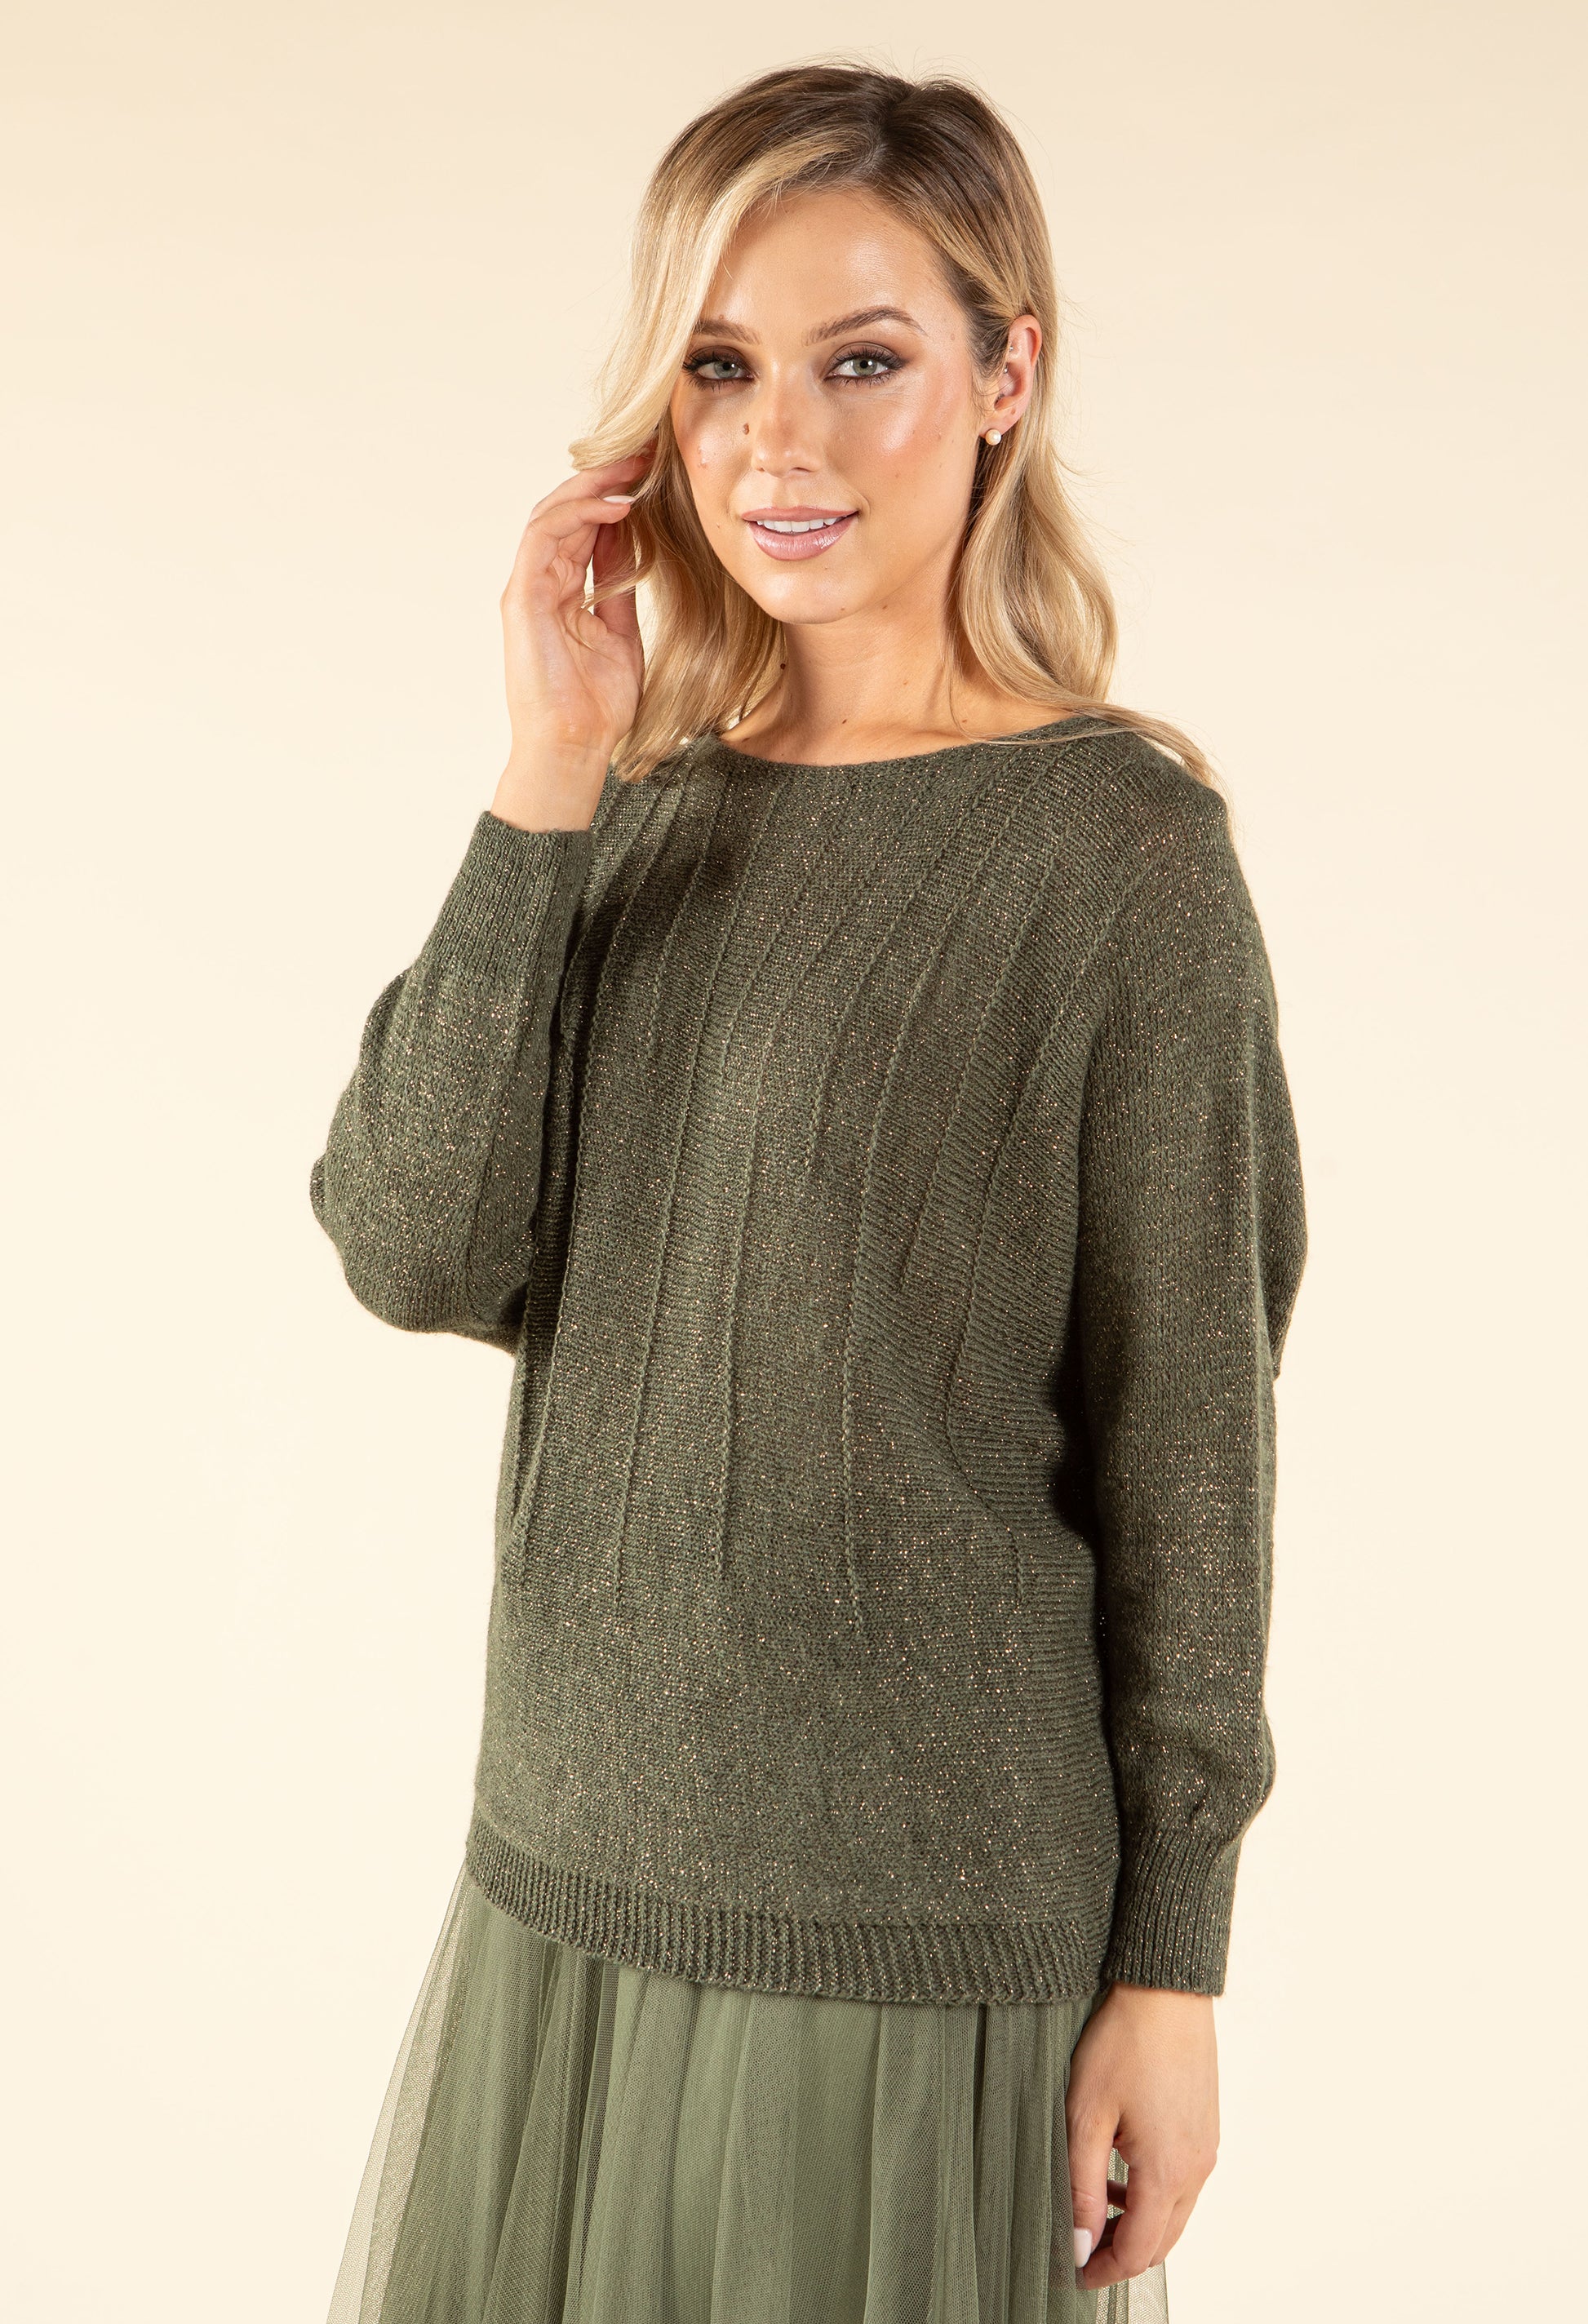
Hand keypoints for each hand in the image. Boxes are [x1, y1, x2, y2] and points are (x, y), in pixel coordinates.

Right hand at [491, 444, 652, 829]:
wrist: (573, 748)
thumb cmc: (596, 706)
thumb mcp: (621, 636)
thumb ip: (619, 591)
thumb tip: (635, 548)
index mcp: (563, 589)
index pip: (586, 525)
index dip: (617, 494)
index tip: (656, 472)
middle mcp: (541, 581)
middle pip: (568, 509)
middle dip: (607, 476)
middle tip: (648, 452)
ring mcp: (528, 587)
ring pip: (553, 513)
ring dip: (593, 485)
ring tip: (634, 468)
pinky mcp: (521, 598)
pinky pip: (543, 538)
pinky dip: (577, 515)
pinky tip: (616, 507)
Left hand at [1066, 1982, 1218, 2291]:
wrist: (1166, 1990)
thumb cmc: (1125, 2042)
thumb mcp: (1086, 2115)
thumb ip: (1082, 2185)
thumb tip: (1080, 2243)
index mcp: (1168, 2172)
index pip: (1139, 2250)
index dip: (1104, 2270)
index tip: (1075, 2274)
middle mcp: (1196, 2168)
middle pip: (1162, 2241)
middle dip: (1122, 2254)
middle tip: (1081, 2250)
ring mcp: (1206, 2148)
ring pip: (1175, 2213)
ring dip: (1138, 2223)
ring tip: (1095, 2208)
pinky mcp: (1206, 2128)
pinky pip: (1183, 2182)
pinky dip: (1154, 2194)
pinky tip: (1121, 2170)